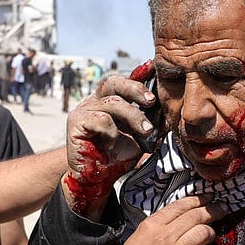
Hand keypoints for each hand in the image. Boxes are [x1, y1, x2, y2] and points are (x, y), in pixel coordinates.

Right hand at [63, 74, 156, 216]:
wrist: (98, 179)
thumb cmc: (117, 156)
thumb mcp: (139, 137)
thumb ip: (150, 121)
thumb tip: (168, 111)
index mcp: (109, 100)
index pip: (124, 82)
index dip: (138, 73)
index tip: (152, 66)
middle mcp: (95, 101)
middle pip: (115, 83)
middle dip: (136, 89)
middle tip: (152, 101)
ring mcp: (84, 109)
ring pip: (113, 103)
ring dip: (134, 117)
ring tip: (146, 132)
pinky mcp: (76, 121)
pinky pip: (101, 120)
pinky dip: (112, 133)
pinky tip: (112, 145)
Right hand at [103, 195, 223, 244]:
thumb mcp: (138, 237)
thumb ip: (157, 229)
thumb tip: (176, 224)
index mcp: (152, 224)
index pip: (181, 205)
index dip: (198, 200)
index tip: (207, 199)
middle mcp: (165, 235)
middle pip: (197, 215)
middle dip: (213, 210)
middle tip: (222, 209)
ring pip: (204, 233)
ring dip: (211, 233)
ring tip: (211, 235)